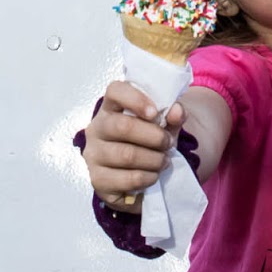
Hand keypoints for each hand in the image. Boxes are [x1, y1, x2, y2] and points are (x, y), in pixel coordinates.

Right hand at [81, 81, 183, 210]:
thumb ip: (173, 114)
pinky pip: (126, 179)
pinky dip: (147, 177)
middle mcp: (97, 128)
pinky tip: (154, 175)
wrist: (134, 174)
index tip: (155, 112)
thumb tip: (177, 111)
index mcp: (111, 107)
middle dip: (153, 136)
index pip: (115, 91)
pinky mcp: (98, 180)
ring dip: (153, 159)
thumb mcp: (163, 124)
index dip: (135, 99)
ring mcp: (93, 155)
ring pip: (126, 155)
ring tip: (165, 161)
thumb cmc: (147, 141)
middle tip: (168, 143)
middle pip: (122, 126)